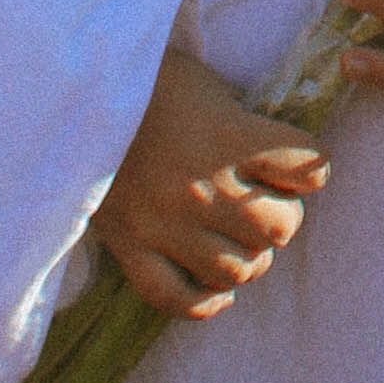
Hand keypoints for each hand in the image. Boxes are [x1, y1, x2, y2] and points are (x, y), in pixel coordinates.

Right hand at [93, 34, 329, 323]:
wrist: (73, 93)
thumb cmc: (148, 82)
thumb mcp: (207, 83)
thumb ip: (245, 123)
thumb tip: (282, 162)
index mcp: (229, 135)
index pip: (309, 166)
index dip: (309, 168)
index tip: (293, 166)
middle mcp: (203, 185)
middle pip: (279, 228)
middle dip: (280, 217)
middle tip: (260, 203)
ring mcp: (165, 222)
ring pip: (238, 269)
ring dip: (246, 258)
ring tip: (234, 239)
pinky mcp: (130, 247)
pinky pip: (178, 299)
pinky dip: (205, 301)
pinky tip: (213, 287)